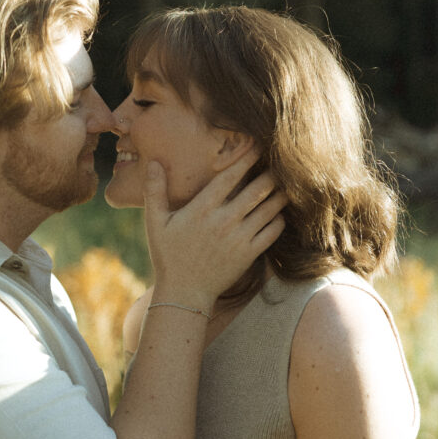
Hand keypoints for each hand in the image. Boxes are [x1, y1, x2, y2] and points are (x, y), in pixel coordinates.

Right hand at [143, 153, 286, 310]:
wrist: (184, 294)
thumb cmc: (168, 257)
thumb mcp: (155, 224)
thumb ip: (154, 191)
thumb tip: (153, 161)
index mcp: (201, 209)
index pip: (230, 175)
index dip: (248, 157)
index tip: (258, 144)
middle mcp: (223, 221)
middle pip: (258, 188)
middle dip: (271, 172)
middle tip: (279, 163)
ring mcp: (238, 238)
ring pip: (270, 208)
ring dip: (280, 193)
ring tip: (284, 184)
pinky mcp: (249, 254)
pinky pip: (273, 230)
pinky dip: (279, 218)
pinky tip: (278, 212)